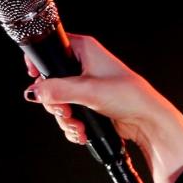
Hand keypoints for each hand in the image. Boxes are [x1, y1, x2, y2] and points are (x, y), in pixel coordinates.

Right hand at [23, 35, 182, 182]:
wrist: (148, 121)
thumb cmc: (128, 96)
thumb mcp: (88, 91)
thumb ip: (58, 90)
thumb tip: (34, 92)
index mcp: (83, 50)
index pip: (51, 49)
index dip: (41, 66)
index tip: (35, 78)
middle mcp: (84, 66)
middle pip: (53, 83)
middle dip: (56, 103)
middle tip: (64, 112)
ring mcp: (87, 88)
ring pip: (61, 102)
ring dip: (66, 119)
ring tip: (77, 128)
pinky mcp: (91, 106)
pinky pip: (72, 114)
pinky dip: (74, 126)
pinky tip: (81, 133)